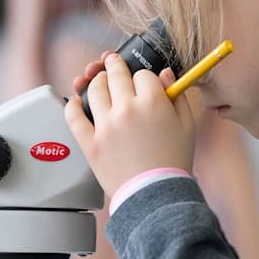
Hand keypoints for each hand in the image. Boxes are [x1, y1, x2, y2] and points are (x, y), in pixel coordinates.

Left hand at [65, 53, 195, 196]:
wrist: (156, 195)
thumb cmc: (173, 163)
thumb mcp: (186, 126)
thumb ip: (177, 96)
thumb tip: (166, 74)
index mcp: (153, 102)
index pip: (143, 74)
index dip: (144, 78)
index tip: (144, 83)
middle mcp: (126, 109)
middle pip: (116, 74)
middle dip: (116, 66)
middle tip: (114, 63)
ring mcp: (105, 125)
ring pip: (94, 89)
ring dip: (96, 81)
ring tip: (100, 82)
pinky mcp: (89, 142)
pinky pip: (73, 116)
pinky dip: (72, 105)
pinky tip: (76, 101)